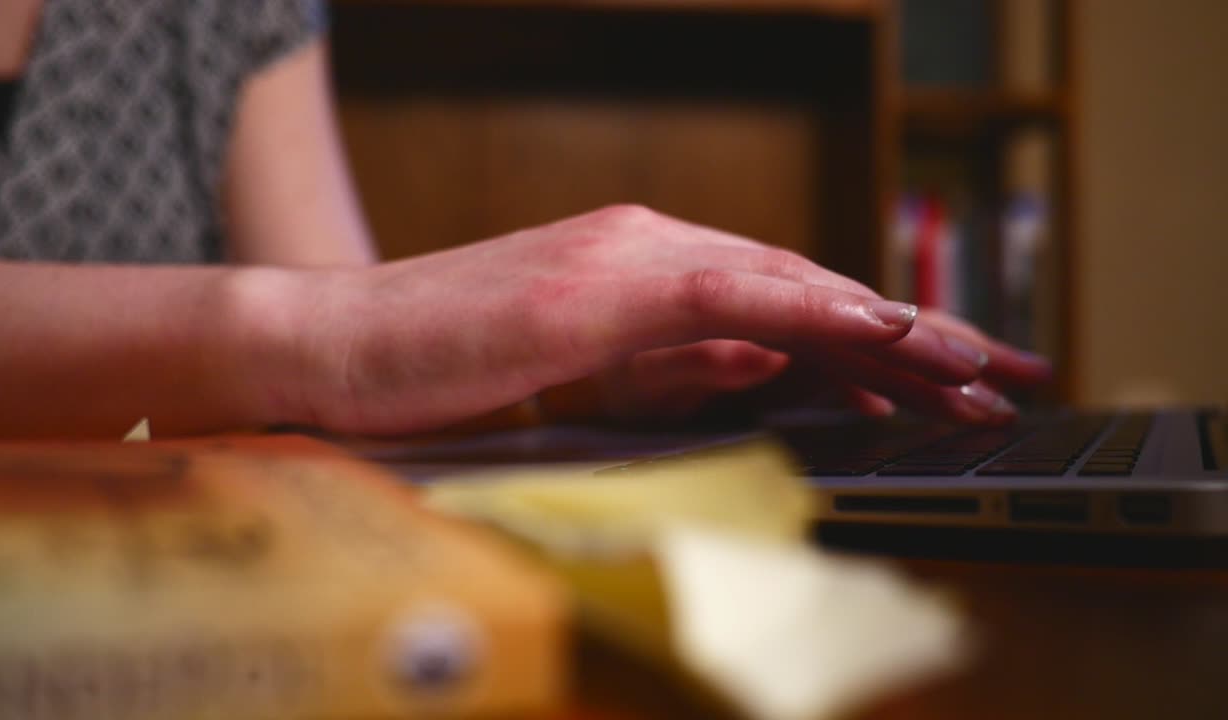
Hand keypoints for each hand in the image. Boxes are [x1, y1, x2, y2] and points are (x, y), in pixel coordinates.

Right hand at [261, 205, 1047, 434]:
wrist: (331, 347)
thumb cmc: (447, 371)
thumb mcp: (586, 377)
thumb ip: (673, 364)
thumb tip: (768, 363)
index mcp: (646, 271)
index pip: (786, 303)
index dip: (878, 339)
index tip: (950, 377)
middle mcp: (647, 248)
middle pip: (806, 287)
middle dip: (915, 334)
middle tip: (1003, 369)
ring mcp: (621, 260)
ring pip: (782, 283)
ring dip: (887, 327)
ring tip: (972, 366)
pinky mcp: (590, 287)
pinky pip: (719, 293)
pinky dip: (803, 308)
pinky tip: (870, 328)